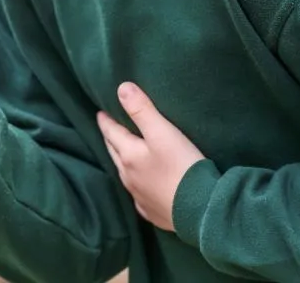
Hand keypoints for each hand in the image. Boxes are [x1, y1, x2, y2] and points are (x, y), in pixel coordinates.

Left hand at [97, 82, 205, 231]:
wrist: (199, 210)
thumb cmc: (181, 166)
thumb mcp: (162, 132)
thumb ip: (141, 109)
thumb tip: (121, 88)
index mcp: (129, 155)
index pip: (112, 133)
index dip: (106, 121)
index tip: (100, 113)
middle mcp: (129, 177)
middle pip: (115, 153)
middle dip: (110, 139)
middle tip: (108, 129)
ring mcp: (139, 196)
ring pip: (125, 174)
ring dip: (121, 161)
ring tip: (122, 153)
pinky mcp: (153, 211)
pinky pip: (139, 196)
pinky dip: (136, 186)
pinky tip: (140, 188)